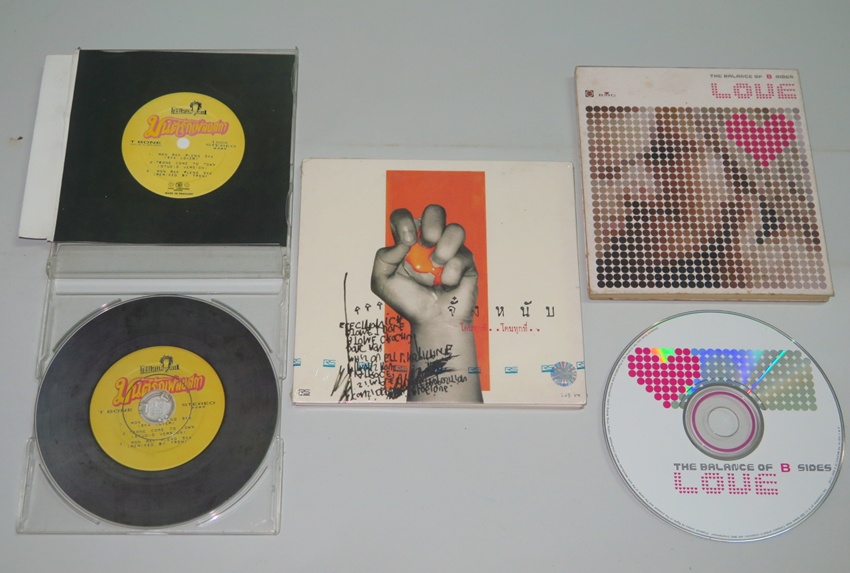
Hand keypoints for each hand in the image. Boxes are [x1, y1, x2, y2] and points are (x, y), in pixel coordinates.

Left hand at [371, 204, 477, 326]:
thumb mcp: (383, 281)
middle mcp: (430, 241)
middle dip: (432, 225)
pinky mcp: (466, 261)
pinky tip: (447, 285)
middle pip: (435, 211)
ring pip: (456, 229)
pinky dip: (452, 273)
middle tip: (426, 245)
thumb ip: (383, 258)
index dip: (405, 221)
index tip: (407, 242)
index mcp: (408, 240)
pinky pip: (463, 256)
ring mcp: (450, 249)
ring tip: (437, 267)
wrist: (431, 321)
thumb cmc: (408, 301)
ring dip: (444, 249)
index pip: (404, 216)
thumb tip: (404, 242)